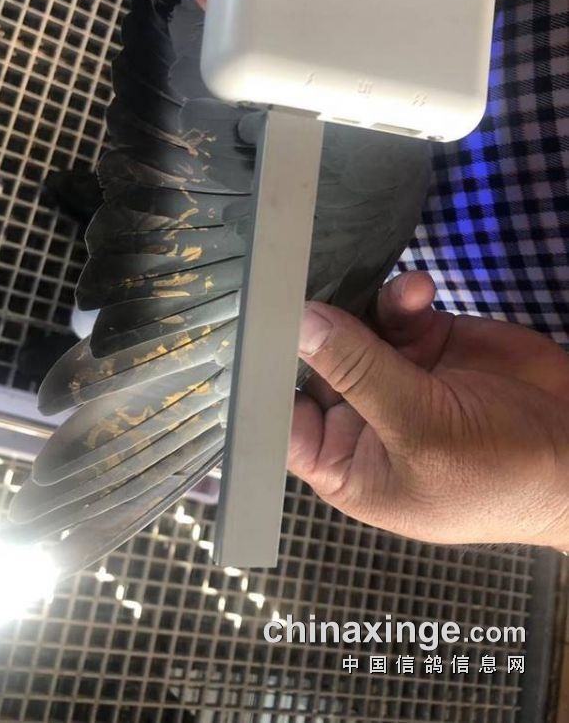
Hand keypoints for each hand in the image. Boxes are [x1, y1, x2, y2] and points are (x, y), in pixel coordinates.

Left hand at [289, 272, 568, 550]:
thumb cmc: (499, 473)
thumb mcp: (423, 432)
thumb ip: (360, 372)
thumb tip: (300, 323)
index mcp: (344, 462)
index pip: (281, 421)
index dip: (262, 379)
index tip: (249, 326)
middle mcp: (358, 416)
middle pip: (311, 363)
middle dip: (310, 326)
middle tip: (298, 275)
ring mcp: (391, 375)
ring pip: (351, 328)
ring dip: (362, 306)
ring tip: (398, 293)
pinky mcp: (425, 341)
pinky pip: (394, 311)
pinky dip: (402, 297)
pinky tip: (420, 289)